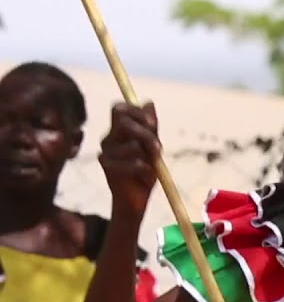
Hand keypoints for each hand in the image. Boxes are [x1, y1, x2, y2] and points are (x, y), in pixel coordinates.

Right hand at [100, 102, 161, 219]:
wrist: (136, 199)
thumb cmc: (144, 172)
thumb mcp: (152, 148)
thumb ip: (151, 127)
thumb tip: (148, 103)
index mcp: (118, 131)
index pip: (120, 108)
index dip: (137, 112)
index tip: (153, 125)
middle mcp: (108, 138)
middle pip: (123, 120)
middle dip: (146, 133)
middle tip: (159, 148)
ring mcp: (105, 152)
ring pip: (132, 144)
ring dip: (149, 156)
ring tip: (151, 167)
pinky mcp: (107, 167)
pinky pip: (133, 162)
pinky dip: (145, 169)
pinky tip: (145, 175)